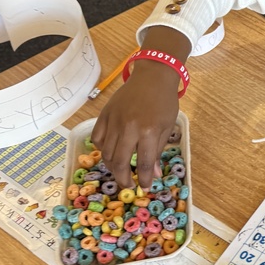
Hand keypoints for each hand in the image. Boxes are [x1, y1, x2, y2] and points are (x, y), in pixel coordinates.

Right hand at [92, 61, 180, 189]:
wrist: (152, 76)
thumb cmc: (164, 102)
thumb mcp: (167, 127)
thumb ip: (158, 151)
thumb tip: (155, 175)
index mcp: (148, 131)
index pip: (145, 163)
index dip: (144, 179)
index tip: (144, 188)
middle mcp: (128, 128)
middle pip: (120, 162)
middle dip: (123, 178)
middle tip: (127, 185)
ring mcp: (114, 121)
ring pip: (106, 153)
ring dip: (112, 167)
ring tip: (119, 172)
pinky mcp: (104, 115)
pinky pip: (97, 138)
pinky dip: (102, 149)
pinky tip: (109, 153)